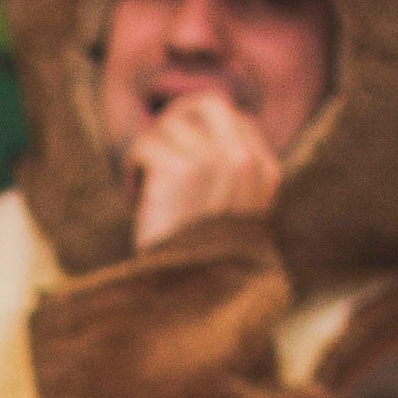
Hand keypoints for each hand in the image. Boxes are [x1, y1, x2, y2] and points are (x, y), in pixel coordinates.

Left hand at [126, 87, 282, 249]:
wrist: (182, 294)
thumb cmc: (199, 257)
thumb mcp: (230, 213)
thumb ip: (230, 171)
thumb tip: (205, 119)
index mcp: (264, 173)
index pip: (238, 117)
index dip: (202, 125)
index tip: (181, 148)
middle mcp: (245, 162)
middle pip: (208, 103)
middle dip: (177, 117)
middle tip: (157, 142)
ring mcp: (216, 162)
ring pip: (170, 125)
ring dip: (149, 150)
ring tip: (144, 183)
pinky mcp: (181, 169)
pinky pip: (145, 145)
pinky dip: (132, 166)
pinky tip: (133, 191)